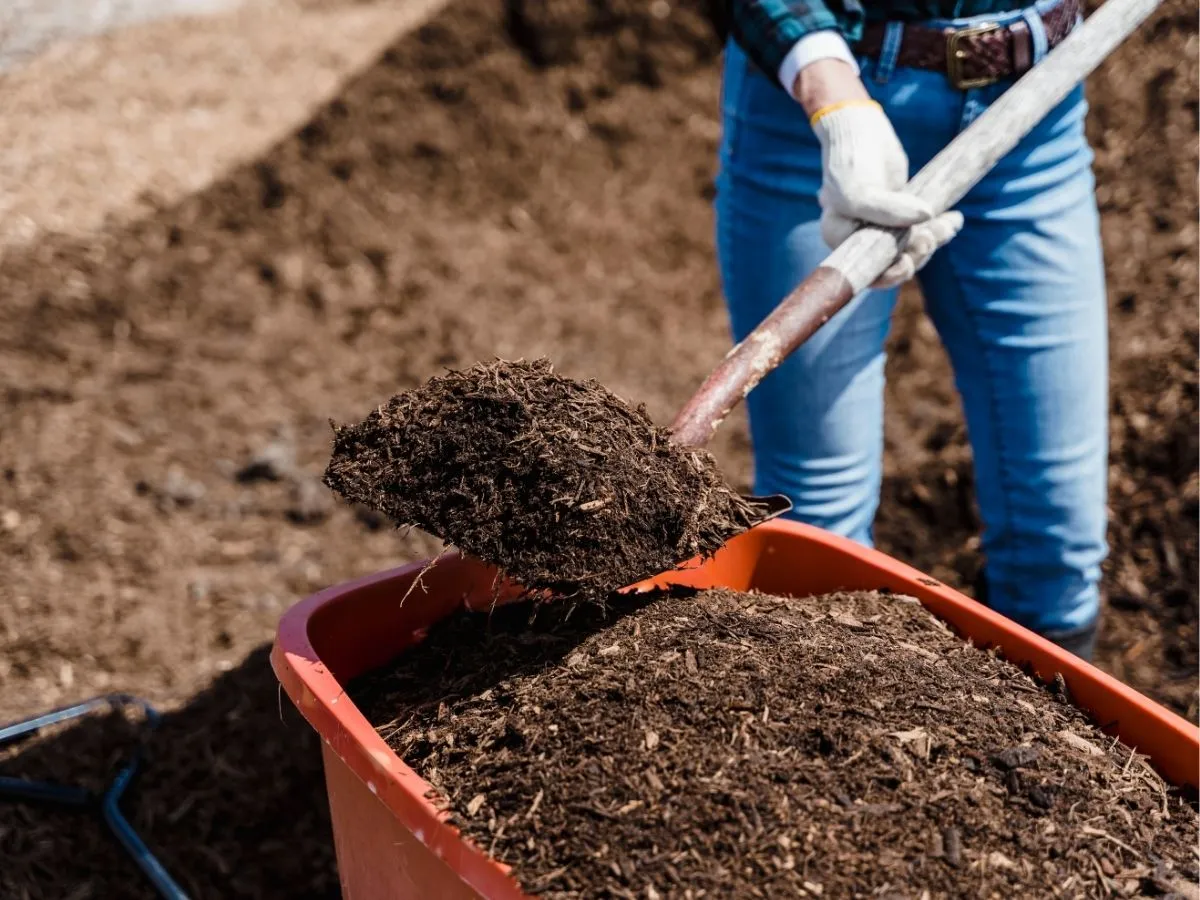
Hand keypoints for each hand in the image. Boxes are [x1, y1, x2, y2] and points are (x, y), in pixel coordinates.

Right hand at [793, 61, 963, 288]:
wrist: (861, 129)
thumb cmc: (851, 160)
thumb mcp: (860, 189)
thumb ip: (888, 210)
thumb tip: (927, 218)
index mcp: (840, 239)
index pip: (865, 272)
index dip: (888, 275)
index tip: (907, 262)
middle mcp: (859, 238)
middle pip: (892, 263)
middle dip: (916, 254)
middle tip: (931, 237)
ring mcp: (882, 226)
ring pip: (911, 248)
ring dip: (933, 239)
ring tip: (949, 224)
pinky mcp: (901, 214)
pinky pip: (923, 230)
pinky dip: (940, 227)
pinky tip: (954, 219)